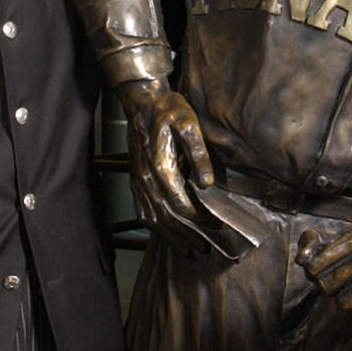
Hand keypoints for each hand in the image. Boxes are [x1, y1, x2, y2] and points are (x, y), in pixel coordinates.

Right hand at [117, 79, 214, 251]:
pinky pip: (141, 210)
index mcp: (161, 167)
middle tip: (206, 246)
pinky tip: (163, 233)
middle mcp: (146, 179)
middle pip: (167, 218)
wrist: (142, 101)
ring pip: (152, 218)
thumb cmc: (167, 109)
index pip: (182, 205)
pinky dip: (153, 227)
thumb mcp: (189, 123)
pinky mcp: (135, 179)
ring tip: (187, 249)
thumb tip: (207, 183)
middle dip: (187, 235)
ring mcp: (138, 181)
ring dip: (170, 236)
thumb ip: (199, 153)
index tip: (216, 226)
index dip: (200, 220)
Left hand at [296, 227, 351, 322]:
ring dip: (345, 301)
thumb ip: (314, 244)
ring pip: (344, 303)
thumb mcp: (344, 240)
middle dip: (328, 288)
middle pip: (326, 285)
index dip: (313, 273)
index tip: (319, 272)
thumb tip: (300, 260)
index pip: (315, 265)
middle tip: (339, 285)